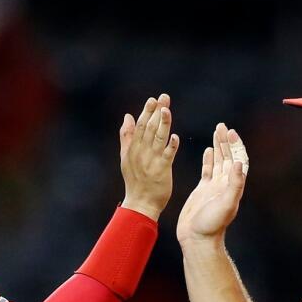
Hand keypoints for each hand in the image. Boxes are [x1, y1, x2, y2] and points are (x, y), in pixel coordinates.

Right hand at [119, 94, 179, 221]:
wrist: (140, 204)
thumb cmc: (135, 181)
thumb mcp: (126, 157)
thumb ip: (126, 136)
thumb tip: (127, 116)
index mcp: (133, 149)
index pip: (140, 126)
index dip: (147, 112)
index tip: (153, 99)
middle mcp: (141, 153)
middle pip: (149, 128)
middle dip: (156, 112)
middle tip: (164, 97)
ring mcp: (151, 161)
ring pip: (158, 139)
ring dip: (163, 124)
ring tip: (167, 110)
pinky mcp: (161, 171)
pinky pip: (167, 156)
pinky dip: (171, 146)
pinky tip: (175, 137)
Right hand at [176, 122, 247, 244]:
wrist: (197, 239)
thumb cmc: (212, 225)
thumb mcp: (226, 204)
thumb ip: (235, 184)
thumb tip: (239, 163)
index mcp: (232, 185)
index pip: (237, 160)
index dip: (236, 146)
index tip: (231, 132)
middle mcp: (225, 184)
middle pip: (227, 157)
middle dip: (225, 141)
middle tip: (222, 126)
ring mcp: (214, 187)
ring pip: (217, 161)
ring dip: (217, 146)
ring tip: (216, 131)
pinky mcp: (203, 190)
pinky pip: (207, 170)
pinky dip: (208, 159)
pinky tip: (207, 150)